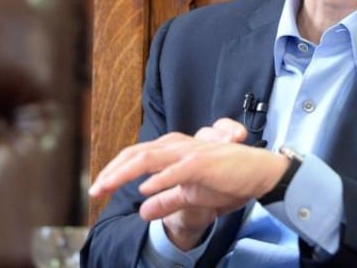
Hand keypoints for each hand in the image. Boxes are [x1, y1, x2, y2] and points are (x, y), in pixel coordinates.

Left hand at [88, 118, 287, 249]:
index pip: (138, 157)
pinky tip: (144, 190)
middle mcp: (180, 148)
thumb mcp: (193, 196)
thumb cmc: (230, 181)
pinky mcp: (205, 163)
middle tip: (94, 189)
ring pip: (150, 158)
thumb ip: (167, 200)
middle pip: (137, 154)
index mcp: (175, 153)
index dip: (115, 171)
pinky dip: (160, 179)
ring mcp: (192, 153)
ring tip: (107, 185)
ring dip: (125, 172)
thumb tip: (142, 209)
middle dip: (112, 171)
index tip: (98, 188)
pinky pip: (178, 170)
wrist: (262, 174)